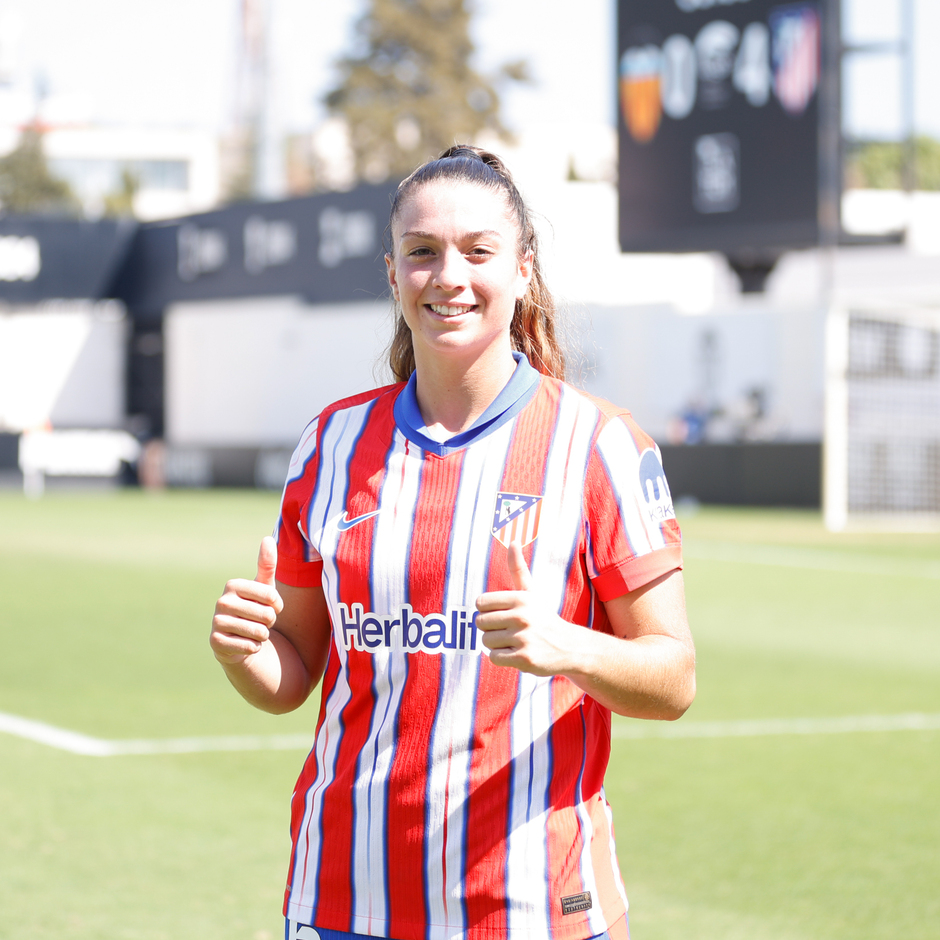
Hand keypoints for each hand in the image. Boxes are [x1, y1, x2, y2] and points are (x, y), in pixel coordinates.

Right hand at [210, 537, 283, 664]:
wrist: (239, 640)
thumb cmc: (255, 610)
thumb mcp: (264, 588)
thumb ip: (267, 564)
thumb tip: (267, 538)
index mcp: (233, 585)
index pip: (272, 596)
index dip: (278, 606)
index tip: (269, 607)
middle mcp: (221, 602)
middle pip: (267, 615)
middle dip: (270, 623)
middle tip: (260, 622)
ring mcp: (216, 623)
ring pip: (259, 632)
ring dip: (263, 636)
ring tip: (253, 632)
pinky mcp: (216, 643)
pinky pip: (250, 647)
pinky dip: (254, 648)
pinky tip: (245, 644)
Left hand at [474, 542, 577, 676]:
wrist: (570, 647)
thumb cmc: (543, 618)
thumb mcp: (531, 592)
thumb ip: (517, 568)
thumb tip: (513, 541)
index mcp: (521, 598)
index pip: (481, 603)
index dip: (488, 610)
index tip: (503, 614)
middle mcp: (522, 616)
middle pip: (480, 622)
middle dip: (491, 628)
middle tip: (510, 630)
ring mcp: (524, 638)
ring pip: (486, 641)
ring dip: (497, 644)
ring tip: (515, 642)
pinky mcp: (524, 659)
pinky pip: (494, 658)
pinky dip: (502, 658)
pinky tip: (518, 653)